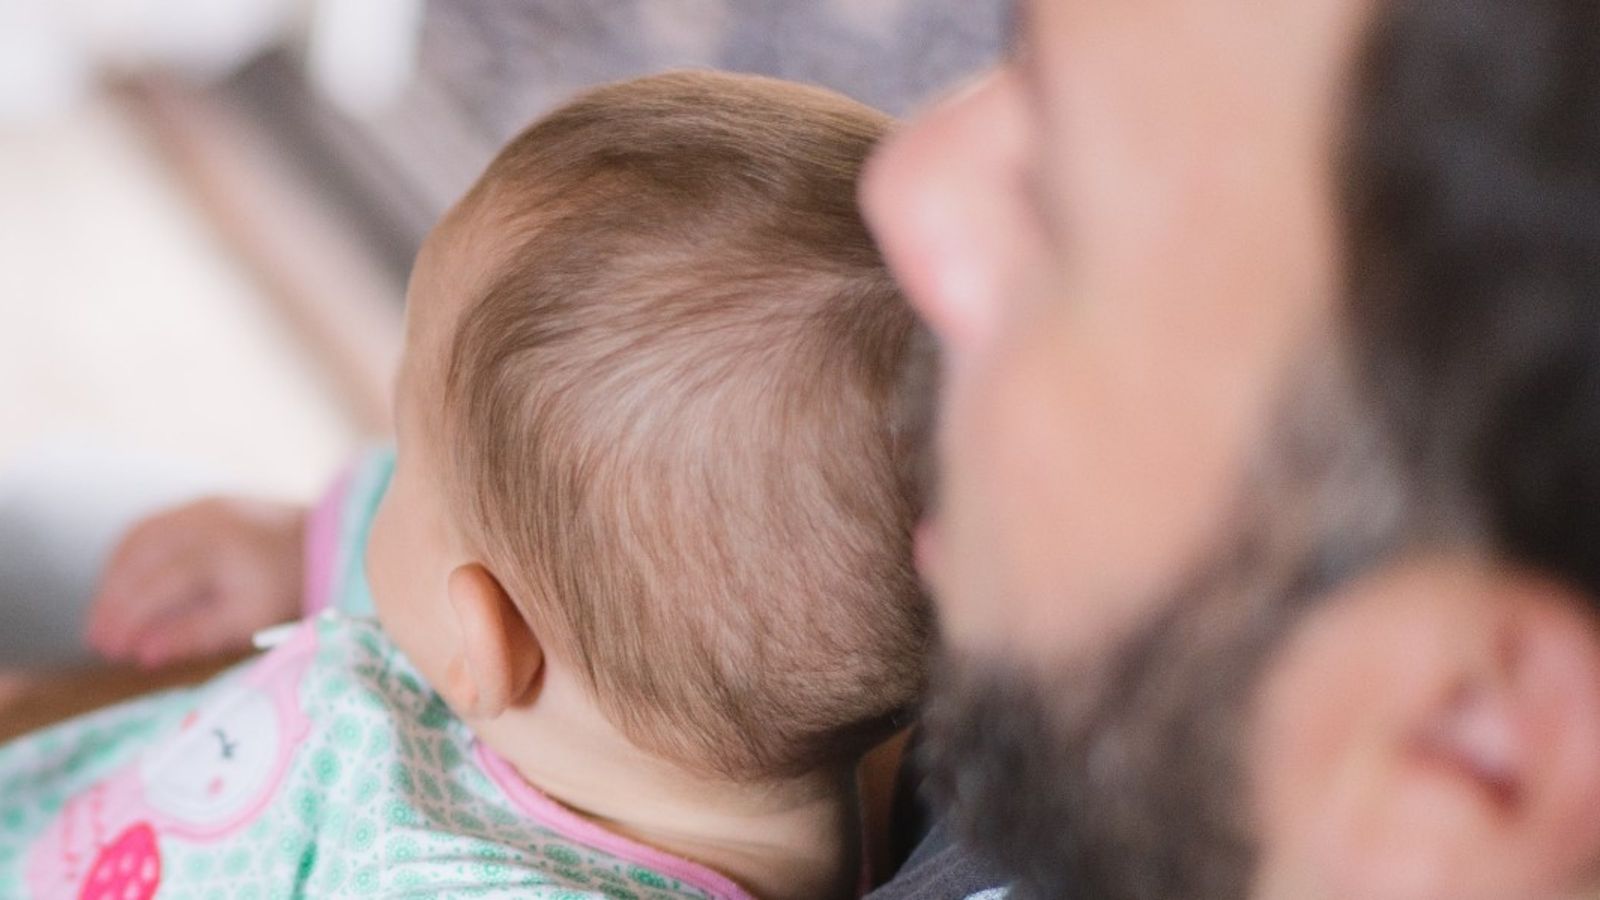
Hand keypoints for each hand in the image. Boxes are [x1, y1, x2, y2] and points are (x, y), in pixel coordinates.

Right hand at [86, 497, 307, 667]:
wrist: (325, 539)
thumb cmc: (288, 587)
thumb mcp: (249, 619)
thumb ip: (195, 635)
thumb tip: (143, 655)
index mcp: (221, 552)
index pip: (158, 586)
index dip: (129, 619)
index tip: (109, 649)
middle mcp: (206, 521)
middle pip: (140, 560)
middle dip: (113, 602)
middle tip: (97, 640)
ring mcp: (202, 506)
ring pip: (138, 539)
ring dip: (114, 578)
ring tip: (104, 617)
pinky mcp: (202, 502)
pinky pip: (150, 526)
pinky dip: (128, 556)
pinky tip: (122, 584)